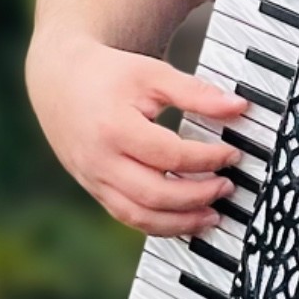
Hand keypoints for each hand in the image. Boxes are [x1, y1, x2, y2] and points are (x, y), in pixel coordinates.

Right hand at [26, 32, 246, 237]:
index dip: (207, 159)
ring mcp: (94, 180)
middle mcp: (100, 160)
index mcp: (115, 128)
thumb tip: (239, 107)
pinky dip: (160, 224)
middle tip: (227, 186)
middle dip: (198, 196)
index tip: (233, 153)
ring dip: (181, 222)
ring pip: (139, 217)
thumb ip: (196, 92)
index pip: (170, 155)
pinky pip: (128, 217)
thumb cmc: (108, 74)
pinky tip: (186, 218)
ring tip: (213, 215)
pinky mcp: (94, 189)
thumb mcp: (152, 74)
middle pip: (155, 194)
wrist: (59, 80)